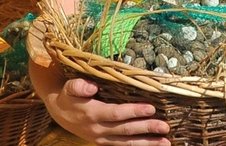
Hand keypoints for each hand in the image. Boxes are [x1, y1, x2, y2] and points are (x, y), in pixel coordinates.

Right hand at [42, 77, 168, 145]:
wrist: (59, 112)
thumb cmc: (69, 96)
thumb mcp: (70, 87)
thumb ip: (79, 86)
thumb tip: (92, 86)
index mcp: (92, 113)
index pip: (117, 114)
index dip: (134, 112)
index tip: (151, 108)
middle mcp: (98, 129)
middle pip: (126, 130)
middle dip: (147, 129)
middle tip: (165, 126)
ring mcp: (102, 138)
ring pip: (127, 142)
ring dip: (147, 143)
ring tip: (165, 142)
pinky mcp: (105, 142)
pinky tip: (153, 145)